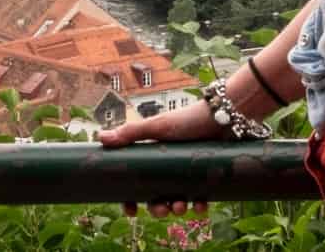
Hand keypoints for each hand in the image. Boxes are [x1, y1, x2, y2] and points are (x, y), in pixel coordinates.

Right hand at [98, 102, 219, 217]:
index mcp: (154, 158)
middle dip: (157, 208)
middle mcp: (170, 167)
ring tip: (181, 206)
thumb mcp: (159, 126)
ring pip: (178, 200)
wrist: (225, 114)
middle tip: (162, 209)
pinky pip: (201, 197)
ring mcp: (189, 173)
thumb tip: (100, 137)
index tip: (131, 210)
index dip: (132, 199)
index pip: (137, 184)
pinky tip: (200, 206)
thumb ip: (132, 133)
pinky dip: (200, 205)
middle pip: (158, 196)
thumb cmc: (189, 118)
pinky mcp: (207, 177)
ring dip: (177, 209)